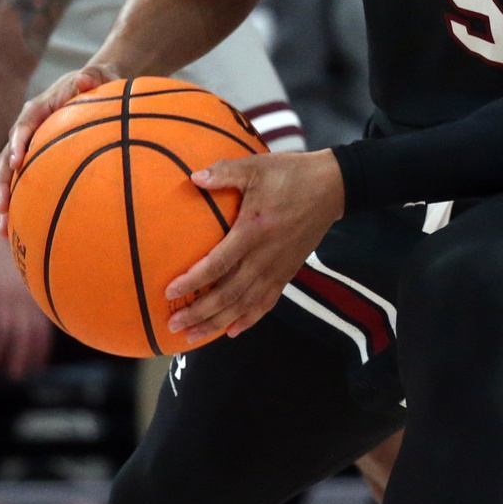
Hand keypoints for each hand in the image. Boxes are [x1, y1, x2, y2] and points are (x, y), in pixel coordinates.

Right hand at [0, 63, 120, 228]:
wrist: (93, 84)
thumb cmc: (96, 81)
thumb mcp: (96, 75)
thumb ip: (92, 76)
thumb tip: (88, 78)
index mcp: (37, 109)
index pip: (23, 126)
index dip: (18, 143)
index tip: (18, 163)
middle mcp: (25, 130)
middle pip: (6, 158)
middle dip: (2, 183)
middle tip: (3, 206)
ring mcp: (27, 147)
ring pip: (8, 177)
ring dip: (4, 201)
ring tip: (4, 229)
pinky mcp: (33, 161)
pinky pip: (22, 183)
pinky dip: (19, 204)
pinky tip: (19, 231)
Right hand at [0, 216, 54, 378]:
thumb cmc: (4, 262)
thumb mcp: (21, 279)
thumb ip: (29, 301)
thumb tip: (38, 328)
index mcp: (35, 295)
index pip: (42, 329)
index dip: (39, 350)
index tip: (35, 368)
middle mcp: (22, 296)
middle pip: (25, 334)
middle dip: (21, 357)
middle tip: (16, 376)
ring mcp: (4, 294)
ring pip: (4, 331)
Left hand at [165, 150, 344, 343]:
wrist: (332, 187)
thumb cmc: (291, 174)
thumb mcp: (257, 167)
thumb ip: (225, 172)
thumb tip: (192, 177)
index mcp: (254, 231)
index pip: (219, 264)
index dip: (194, 281)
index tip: (170, 292)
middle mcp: (265, 256)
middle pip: (229, 293)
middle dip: (200, 312)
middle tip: (174, 324)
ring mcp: (278, 267)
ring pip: (245, 304)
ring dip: (218, 322)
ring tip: (193, 336)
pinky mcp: (289, 271)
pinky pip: (268, 301)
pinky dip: (249, 318)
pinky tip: (232, 330)